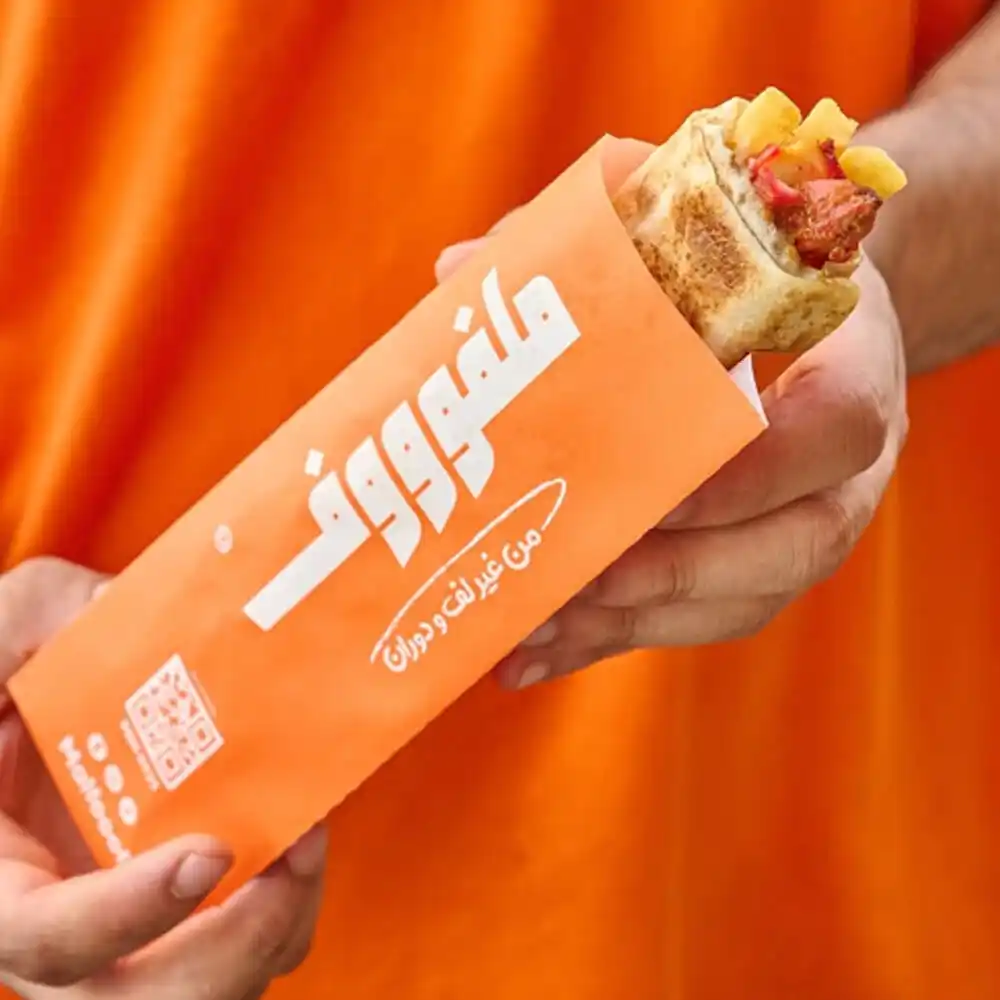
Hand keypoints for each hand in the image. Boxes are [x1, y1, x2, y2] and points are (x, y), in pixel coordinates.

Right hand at [0, 557, 327, 998]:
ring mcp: (135, 930)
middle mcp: (69, 929)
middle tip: (295, 856)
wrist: (54, 706)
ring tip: (310, 843)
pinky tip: (303, 834)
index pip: (46, 937)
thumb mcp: (14, 629)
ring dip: (277, 927)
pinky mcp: (192, 911)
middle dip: (233, 948)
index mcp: (6, 879)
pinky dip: (287, 908)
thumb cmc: (19, 673)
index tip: (205, 854)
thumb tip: (118, 620)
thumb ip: (34, 627)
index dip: (122, 915)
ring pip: (216, 985)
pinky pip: (252, 944)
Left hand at [436, 243, 907, 688]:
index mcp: (854, 365)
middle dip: (680, 573)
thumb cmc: (754, 276)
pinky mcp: (759, 570)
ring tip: (532, 628)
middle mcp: (847, 468)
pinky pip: (697, 621)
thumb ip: (597, 243)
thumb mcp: (711, 232)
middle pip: (795, 545)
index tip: (661, 495)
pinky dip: (612, 640)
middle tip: (578, 579)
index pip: (837, 428)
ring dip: (633, 623)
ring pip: (742, 601)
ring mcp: (807, 527)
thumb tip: (456, 271)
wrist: (817, 327)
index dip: (754, 475)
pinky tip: (531, 657)